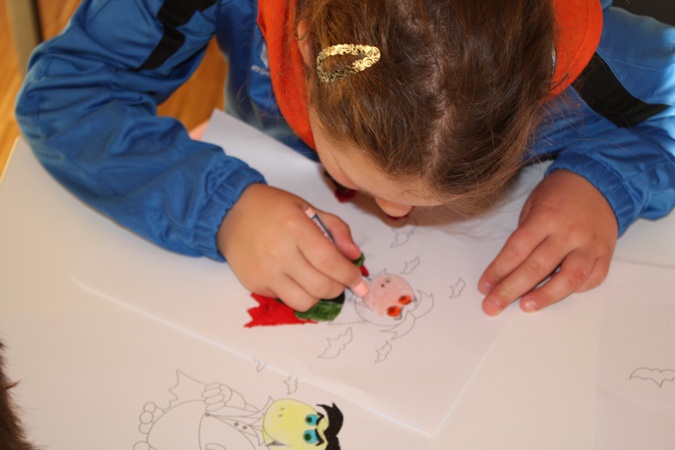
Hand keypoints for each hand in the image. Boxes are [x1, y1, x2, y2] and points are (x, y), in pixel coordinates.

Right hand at [217, 184, 365, 310]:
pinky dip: (297, 293)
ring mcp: (265, 272)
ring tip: (319, 282)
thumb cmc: (272, 208)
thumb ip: (336, 229)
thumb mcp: (307, 207)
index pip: (330, 261)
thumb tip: (354, 256)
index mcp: (296, 228)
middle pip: (320, 286)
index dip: (349, 276)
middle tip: (340, 281)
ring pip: (304, 302)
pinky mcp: (255, 285)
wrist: (229, 213)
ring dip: (318, 296)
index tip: (359, 284)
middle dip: (338, 288)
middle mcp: (280, 253)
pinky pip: (285, 300)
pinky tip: (295, 278)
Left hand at [478, 170, 618, 314]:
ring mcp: (589, 244)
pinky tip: (558, 294)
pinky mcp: (606, 252)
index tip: (484, 287)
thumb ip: (525, 234)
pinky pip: (593, 278)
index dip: (498, 271)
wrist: (600, 180)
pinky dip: (576, 290)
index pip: (516, 250)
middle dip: (511, 290)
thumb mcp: (533, 203)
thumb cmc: (560, 192)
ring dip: (545, 296)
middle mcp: (568, 233)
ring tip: (525, 307)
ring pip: (569, 278)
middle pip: (536, 268)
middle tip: (493, 305)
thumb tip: (510, 267)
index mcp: (545, 217)